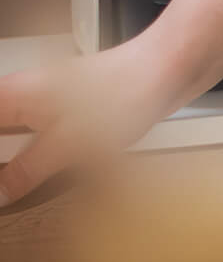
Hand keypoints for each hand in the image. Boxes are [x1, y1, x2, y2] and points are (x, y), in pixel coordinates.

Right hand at [0, 37, 182, 208]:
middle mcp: (26, 92)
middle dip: (3, 165)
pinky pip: (35, 136)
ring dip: (13, 164)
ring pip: (12, 134)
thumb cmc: (123, 91)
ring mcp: (47, 99)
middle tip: (4, 190)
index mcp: (14, 94)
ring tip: (13, 190)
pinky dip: (30, 157)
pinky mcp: (69, 110)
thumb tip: (0, 192)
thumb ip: (28, 170)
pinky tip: (35, 177)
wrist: (166, 69)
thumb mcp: (67, 143)